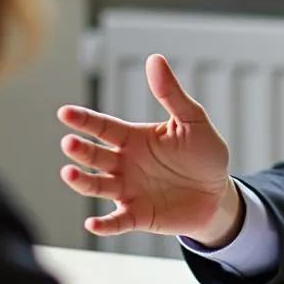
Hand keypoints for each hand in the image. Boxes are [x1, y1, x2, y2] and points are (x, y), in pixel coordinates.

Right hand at [58, 54, 240, 243]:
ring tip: (69, 172)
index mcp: (134, 139)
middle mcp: (125, 164)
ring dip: (82, 181)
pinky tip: (93, 223)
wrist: (218, 194)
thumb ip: (171, 94)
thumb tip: (154, 59)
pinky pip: (117, 221)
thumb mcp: (192, 120)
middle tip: (70, 143)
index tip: (65, 113)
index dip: (84, 120)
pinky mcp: (138, 215)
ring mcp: (129, 190)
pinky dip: (104, 225)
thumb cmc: (204, 155)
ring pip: (97, 186)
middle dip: (81, 150)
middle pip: (95, 156)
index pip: (103, 127)